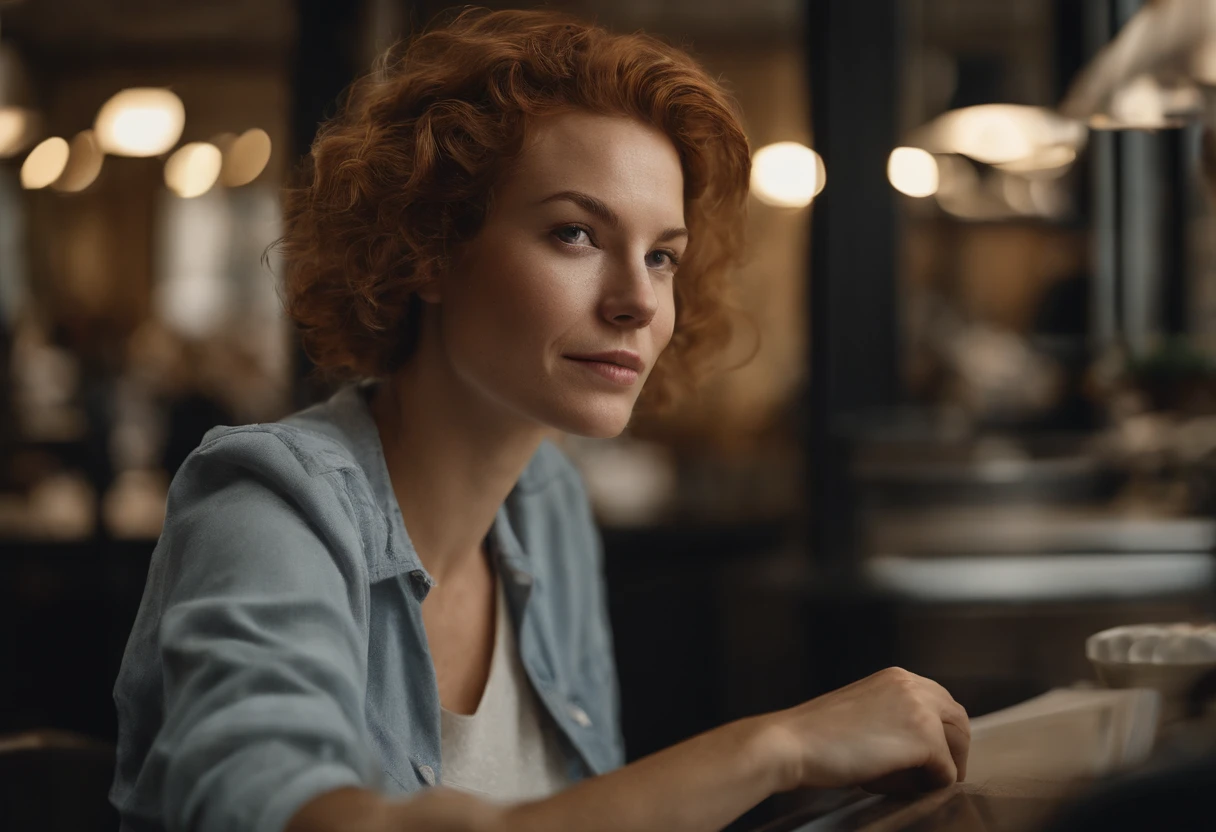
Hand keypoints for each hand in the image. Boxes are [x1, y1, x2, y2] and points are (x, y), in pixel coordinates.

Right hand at [760, 667, 969, 795]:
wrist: (791, 743)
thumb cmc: (815, 736)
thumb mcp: (862, 711)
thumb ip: (892, 717)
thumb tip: (918, 748)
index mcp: (897, 677)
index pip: (940, 702)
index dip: (939, 733)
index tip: (927, 758)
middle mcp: (913, 685)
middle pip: (958, 721)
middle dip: (952, 751)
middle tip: (932, 777)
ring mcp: (921, 710)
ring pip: (956, 747)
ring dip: (939, 769)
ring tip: (907, 783)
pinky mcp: (924, 739)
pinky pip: (944, 773)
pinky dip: (926, 787)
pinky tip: (891, 786)